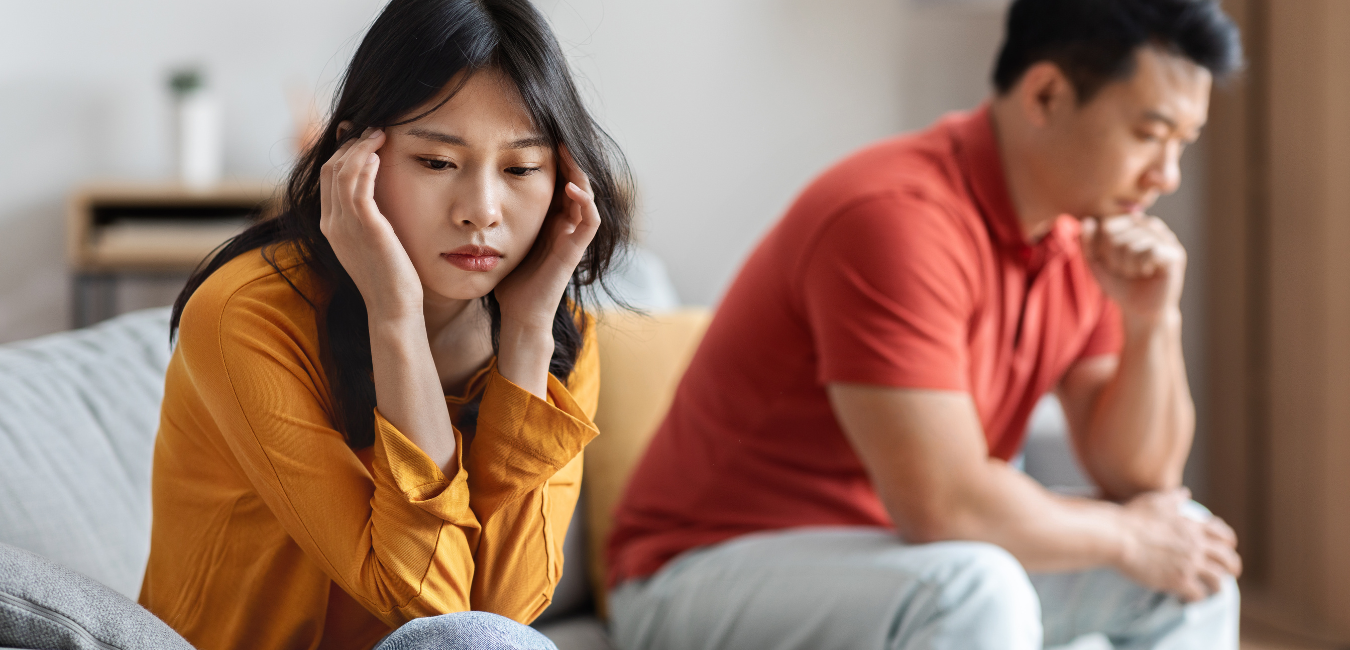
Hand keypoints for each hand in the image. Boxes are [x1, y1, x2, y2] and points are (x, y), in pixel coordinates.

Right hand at [319, 124, 422, 319]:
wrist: (393, 308)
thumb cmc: (390, 277)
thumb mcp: (372, 243)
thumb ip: (368, 219)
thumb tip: (378, 197)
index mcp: (331, 226)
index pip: (328, 177)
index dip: (343, 152)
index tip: (363, 138)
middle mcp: (332, 224)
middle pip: (330, 169)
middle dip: (351, 144)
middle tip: (373, 130)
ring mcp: (345, 226)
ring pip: (342, 172)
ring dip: (360, 148)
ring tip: (379, 134)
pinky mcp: (366, 229)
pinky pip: (358, 188)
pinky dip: (365, 166)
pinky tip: (378, 155)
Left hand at [492, 145, 600, 333]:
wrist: (519, 314)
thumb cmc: (509, 281)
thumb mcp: (500, 238)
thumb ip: (495, 217)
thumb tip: (471, 193)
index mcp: (550, 220)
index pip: (559, 180)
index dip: (555, 159)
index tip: (541, 135)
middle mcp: (565, 225)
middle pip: (576, 181)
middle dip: (569, 158)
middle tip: (557, 134)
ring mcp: (573, 238)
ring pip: (588, 196)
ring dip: (580, 172)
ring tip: (567, 150)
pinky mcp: (576, 251)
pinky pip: (591, 221)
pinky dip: (585, 201)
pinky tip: (571, 186)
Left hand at [1080, 215, 1185, 325]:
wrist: (1139, 310)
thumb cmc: (1120, 284)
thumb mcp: (1097, 262)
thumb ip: (1088, 241)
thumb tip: (1087, 220)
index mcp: (1133, 223)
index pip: (1106, 225)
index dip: (1103, 250)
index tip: (1113, 263)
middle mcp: (1151, 226)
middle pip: (1115, 235)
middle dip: (1114, 260)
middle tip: (1127, 271)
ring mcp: (1166, 238)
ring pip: (1131, 245)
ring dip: (1127, 266)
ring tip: (1137, 273)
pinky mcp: (1175, 253)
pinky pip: (1150, 251)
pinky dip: (1141, 266)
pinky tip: (1147, 273)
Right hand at [1116, 488, 1241, 602]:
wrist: (1118, 537)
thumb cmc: (1133, 517)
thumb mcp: (1157, 500)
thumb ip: (1174, 498)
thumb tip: (1185, 494)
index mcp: (1193, 526)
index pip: (1223, 534)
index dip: (1228, 542)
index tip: (1228, 547)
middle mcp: (1196, 545)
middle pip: (1227, 559)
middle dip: (1232, 567)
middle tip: (1230, 573)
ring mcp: (1189, 564)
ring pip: (1218, 580)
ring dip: (1218, 586)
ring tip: (1213, 591)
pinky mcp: (1178, 581)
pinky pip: (1198, 594)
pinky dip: (1197, 598)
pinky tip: (1190, 598)